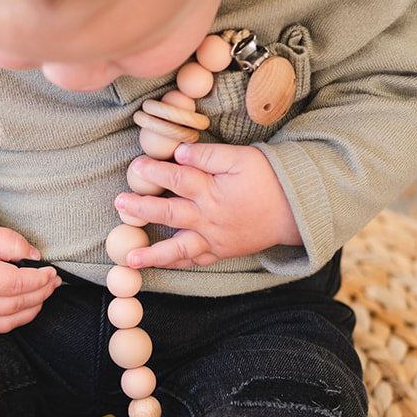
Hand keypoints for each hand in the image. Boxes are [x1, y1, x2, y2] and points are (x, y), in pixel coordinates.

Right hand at [0, 222, 58, 332]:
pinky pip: (2, 327)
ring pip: (14, 320)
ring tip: (44, 291)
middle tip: (54, 280)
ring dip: (35, 306)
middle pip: (21, 304)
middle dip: (43, 292)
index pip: (20, 285)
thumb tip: (35, 257)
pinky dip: (19, 317)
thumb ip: (9, 242)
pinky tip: (27, 303)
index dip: (41, 279)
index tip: (52, 271)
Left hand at [115, 142, 300, 268]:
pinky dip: (178, 263)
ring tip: (130, 260)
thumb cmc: (270, 178)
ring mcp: (215, 240)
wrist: (297, 210)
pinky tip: (161, 264)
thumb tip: (178, 153)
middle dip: (141, 209)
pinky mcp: (222, 251)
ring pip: (179, 248)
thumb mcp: (242, 157)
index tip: (136, 166)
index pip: (177, 180)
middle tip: (119, 204)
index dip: (154, 172)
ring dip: (153, 254)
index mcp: (213, 192)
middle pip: (169, 215)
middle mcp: (210, 219)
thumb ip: (208, 155)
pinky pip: (196, 260)